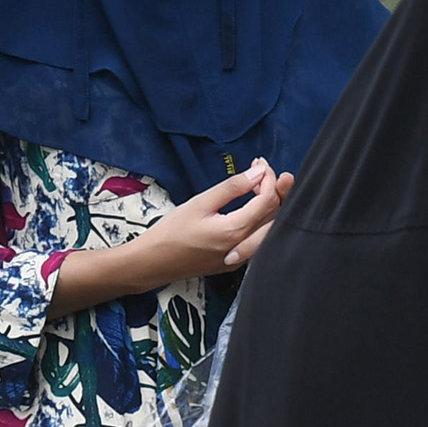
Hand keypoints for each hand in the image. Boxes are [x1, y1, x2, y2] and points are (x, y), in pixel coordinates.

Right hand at [131, 162, 287, 285]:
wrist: (153, 262)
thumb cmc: (171, 233)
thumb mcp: (200, 203)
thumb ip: (232, 187)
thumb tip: (257, 173)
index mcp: (235, 231)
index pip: (267, 201)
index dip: (268, 178)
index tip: (260, 164)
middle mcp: (244, 247)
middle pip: (274, 215)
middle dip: (274, 189)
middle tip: (262, 170)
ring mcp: (242, 258)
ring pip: (269, 228)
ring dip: (270, 204)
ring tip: (258, 184)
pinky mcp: (236, 262)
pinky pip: (259, 238)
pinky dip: (261, 219)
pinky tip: (252, 205)